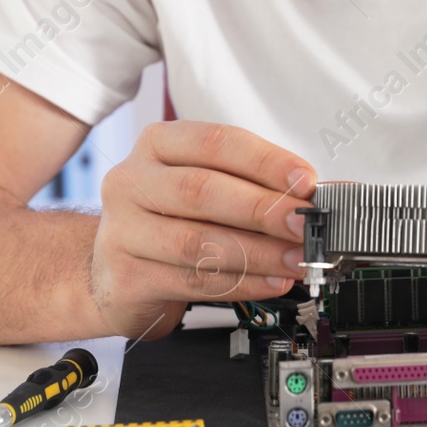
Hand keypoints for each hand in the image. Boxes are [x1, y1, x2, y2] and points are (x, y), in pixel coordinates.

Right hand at [89, 120, 314, 340]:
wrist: (114, 272)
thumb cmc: (170, 220)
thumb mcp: (204, 187)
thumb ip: (252, 185)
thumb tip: (312, 196)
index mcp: (157, 145)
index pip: (215, 142)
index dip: (265, 161)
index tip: (305, 180)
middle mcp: (132, 181)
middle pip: (202, 190)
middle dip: (264, 208)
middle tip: (304, 223)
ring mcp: (123, 231)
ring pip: (198, 242)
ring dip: (258, 253)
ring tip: (297, 259)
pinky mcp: (128, 277)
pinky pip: (194, 281)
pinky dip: (242, 283)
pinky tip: (272, 282)